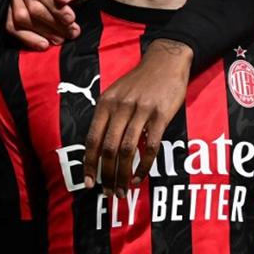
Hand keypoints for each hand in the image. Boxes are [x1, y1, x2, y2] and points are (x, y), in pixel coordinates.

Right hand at [6, 0, 91, 49]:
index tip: (71, 19)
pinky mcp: (8, 11)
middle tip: (71, 32)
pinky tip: (44, 44)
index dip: (56, 9)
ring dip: (43, 32)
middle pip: (32, 7)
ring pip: (21, 18)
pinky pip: (11, 27)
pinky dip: (28, 39)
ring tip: (61, 38)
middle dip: (54, 24)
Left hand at [83, 39, 190, 196]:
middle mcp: (120, 107)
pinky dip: (143, 165)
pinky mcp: (161, 115)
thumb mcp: (115, 94)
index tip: (88, 182)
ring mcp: (140, 111)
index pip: (92, 138)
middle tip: (107, 193)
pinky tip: (138, 177)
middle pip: (108, 147)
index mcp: (105, 103)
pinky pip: (150, 146)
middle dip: (105, 174)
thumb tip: (97, 148)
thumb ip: (107, 117)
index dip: (89, 162)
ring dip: (122, 174)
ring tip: (121, 190)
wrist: (165, 62)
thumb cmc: (138, 82)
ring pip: (127, 149)